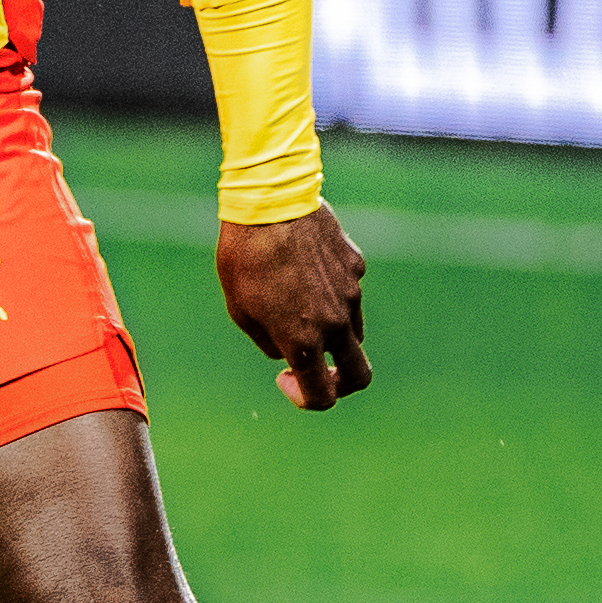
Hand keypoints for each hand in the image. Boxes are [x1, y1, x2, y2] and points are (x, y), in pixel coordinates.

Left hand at [216, 209, 369, 410]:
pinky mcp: (355, 266)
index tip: (287, 380)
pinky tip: (304, 268)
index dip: (305, 399)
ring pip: (353, 331)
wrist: (268, 203)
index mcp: (303, 341)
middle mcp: (335, 323)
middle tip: (316, 369)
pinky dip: (332, 294)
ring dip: (333, 334)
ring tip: (297, 304)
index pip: (322, 396)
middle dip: (341, 383)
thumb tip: (288, 351)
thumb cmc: (244, 258)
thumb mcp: (242, 309)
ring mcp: (351, 293)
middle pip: (359, 375)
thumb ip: (270, 342)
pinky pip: (349, 292)